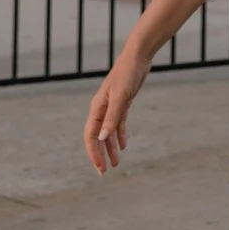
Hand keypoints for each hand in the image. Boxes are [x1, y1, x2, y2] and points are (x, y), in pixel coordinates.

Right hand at [83, 49, 151, 173]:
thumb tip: (102, 138)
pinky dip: (119, 135)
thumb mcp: (121, 97)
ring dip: (110, 148)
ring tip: (116, 163)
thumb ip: (112, 117)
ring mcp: (111, 107)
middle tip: (105, 171)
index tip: (100, 168)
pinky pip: (118, 124)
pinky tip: (123, 146)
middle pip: (98, 137)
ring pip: (108, 132)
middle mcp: (101, 109)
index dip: (94, 153)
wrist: (137, 57)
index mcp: (97, 109)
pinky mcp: (122, 103)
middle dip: (100, 154)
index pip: (91, 136)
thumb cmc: (127, 74)